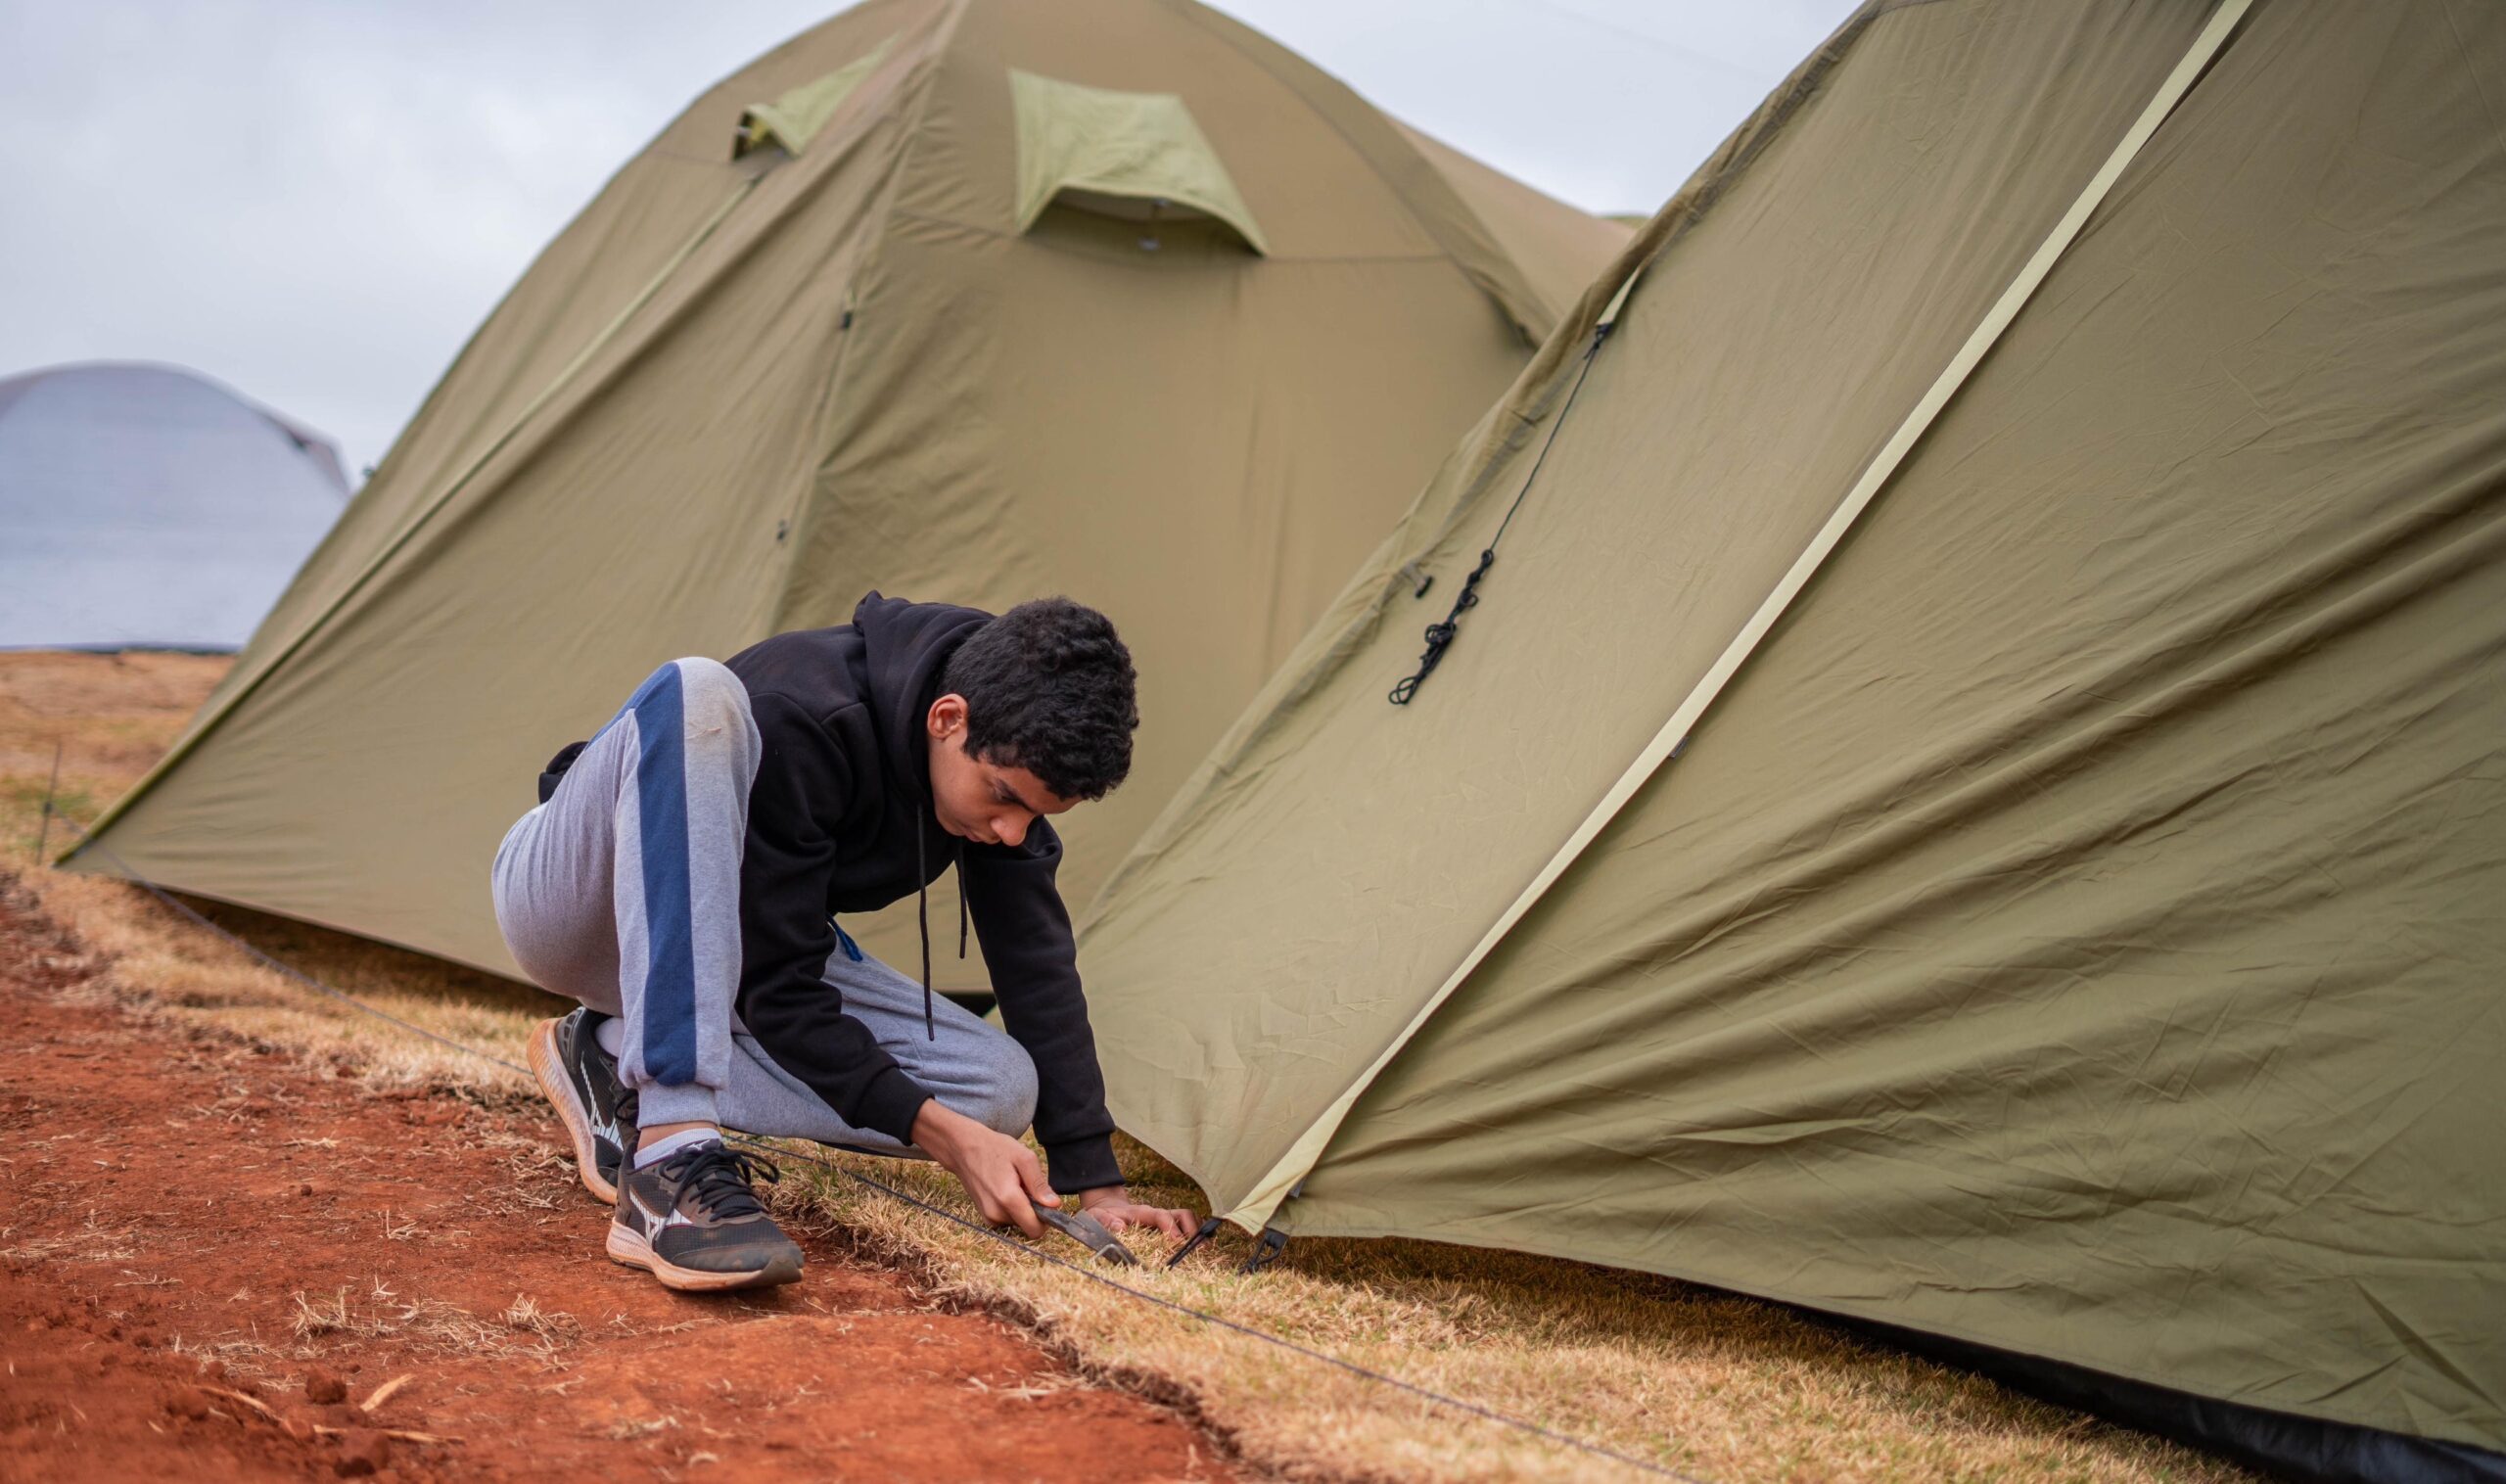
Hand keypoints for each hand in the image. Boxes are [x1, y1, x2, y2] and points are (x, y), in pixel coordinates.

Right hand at [912, 1100, 1055, 1237]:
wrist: (963, 1149)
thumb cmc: (995, 1149)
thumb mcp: (1024, 1158)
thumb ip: (1039, 1184)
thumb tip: (1054, 1205)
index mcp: (1008, 1199)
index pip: (1035, 1229)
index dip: (1046, 1219)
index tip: (1046, 1203)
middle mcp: (996, 1214)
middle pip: (1028, 1225)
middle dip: (1032, 1208)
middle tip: (1025, 1185)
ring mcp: (988, 1217)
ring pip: (1018, 1222)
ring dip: (1021, 1207)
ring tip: (1013, 1184)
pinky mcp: (984, 1216)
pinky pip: (1007, 1219)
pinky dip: (1010, 1207)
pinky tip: (1003, 1189)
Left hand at [1075, 1186, 1196, 1241]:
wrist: (1107, 1209)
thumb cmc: (1103, 1216)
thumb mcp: (1097, 1217)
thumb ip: (1107, 1221)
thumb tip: (1121, 1228)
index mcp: (1142, 1213)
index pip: (1162, 1216)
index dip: (1171, 1228)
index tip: (1177, 1242)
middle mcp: (1157, 1215)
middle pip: (1183, 1215)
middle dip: (1193, 1231)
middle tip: (1199, 1250)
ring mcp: (1164, 1221)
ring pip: (1188, 1221)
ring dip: (1197, 1234)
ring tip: (1204, 1253)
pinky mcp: (1166, 1228)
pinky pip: (1185, 1229)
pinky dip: (1193, 1238)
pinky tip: (1198, 1252)